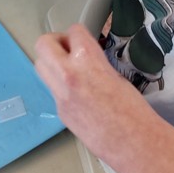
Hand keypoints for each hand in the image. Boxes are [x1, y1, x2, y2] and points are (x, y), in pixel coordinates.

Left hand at [35, 24, 158, 169]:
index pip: (73, 30)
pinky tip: (79, 94)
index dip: (80, 34)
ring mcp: (60, 95)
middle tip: (68, 49)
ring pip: (41, 67)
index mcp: (87, 60)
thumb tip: (85, 57)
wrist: (132, 142)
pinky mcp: (60, 112)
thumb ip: (95, 61)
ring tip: (70, 69)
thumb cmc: (132, 110)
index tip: (83, 39)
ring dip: (52, 63)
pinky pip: (52, 90)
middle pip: (44, 44)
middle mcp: (68, 75)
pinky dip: (61, 86)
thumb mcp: (115, 74)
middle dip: (55, 43)